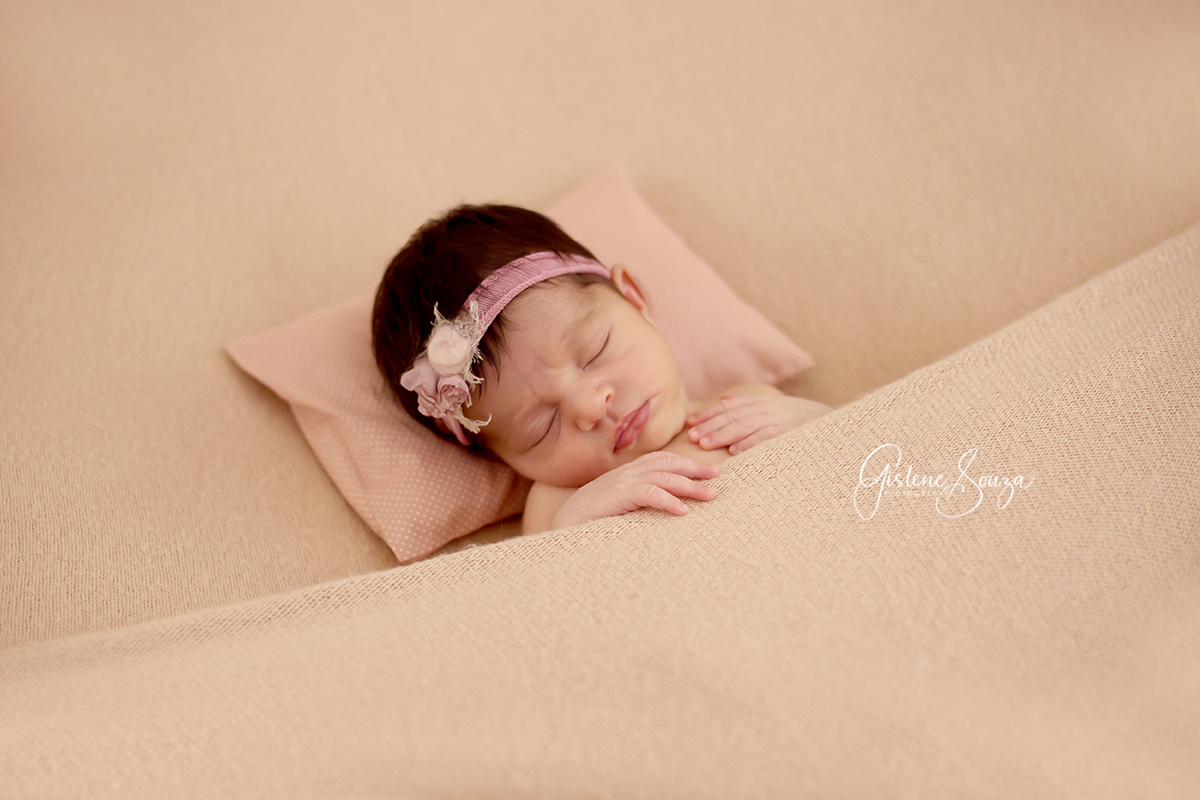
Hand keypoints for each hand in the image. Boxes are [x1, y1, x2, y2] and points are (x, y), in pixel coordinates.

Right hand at [549, 451, 719, 529]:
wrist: (563, 526)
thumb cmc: (591, 520)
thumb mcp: (619, 506)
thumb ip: (638, 501)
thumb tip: (665, 506)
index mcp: (626, 474)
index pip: (661, 460)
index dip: (684, 464)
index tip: (706, 472)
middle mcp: (626, 473)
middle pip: (667, 464)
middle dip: (694, 470)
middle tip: (716, 477)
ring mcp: (622, 483)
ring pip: (664, 477)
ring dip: (689, 486)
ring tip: (710, 496)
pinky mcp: (619, 496)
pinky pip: (650, 494)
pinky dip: (668, 501)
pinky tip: (683, 512)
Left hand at [687, 394, 832, 454]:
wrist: (831, 420)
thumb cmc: (797, 417)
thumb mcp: (773, 406)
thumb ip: (749, 405)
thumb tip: (724, 400)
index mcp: (760, 402)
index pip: (729, 406)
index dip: (708, 413)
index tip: (690, 422)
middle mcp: (766, 408)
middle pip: (732, 416)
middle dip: (710, 425)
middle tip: (692, 436)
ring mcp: (777, 419)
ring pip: (745, 425)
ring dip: (723, 435)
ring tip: (705, 444)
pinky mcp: (788, 432)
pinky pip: (766, 437)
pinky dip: (750, 443)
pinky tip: (736, 451)